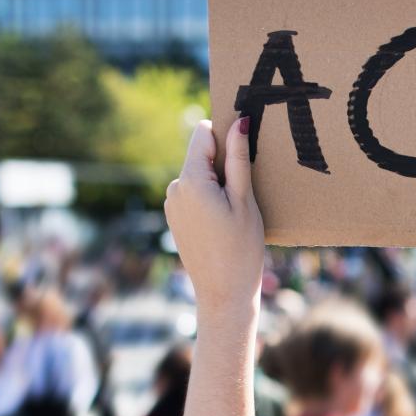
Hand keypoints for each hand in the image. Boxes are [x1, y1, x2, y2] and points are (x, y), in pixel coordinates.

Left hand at [166, 117, 265, 323]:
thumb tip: (239, 121)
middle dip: (223, 164)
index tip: (244, 155)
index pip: (203, 133)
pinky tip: (223, 223)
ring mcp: (171, 204)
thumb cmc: (241, 249)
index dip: (225, 137)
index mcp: (190, 180)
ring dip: (217, 184)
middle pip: (201, 155)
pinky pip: (194, 194)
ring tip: (235, 213)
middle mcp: (174, 188)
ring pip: (198, 176)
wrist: (223, 294)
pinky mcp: (175, 218)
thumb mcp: (244, 200)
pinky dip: (210, 199)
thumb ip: (238, 159)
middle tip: (244, 193)